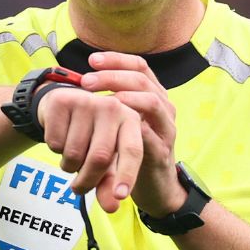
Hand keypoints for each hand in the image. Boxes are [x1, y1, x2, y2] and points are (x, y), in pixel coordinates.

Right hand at [36, 84, 142, 213]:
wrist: (63, 106)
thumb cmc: (91, 136)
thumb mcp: (105, 160)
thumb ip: (109, 184)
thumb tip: (112, 207)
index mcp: (130, 119)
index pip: (133, 150)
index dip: (127, 174)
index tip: (120, 197)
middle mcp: (112, 106)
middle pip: (100, 157)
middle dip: (87, 180)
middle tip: (79, 188)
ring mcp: (86, 101)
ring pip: (74, 152)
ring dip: (68, 166)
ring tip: (71, 156)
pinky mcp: (62, 101)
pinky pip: (55, 142)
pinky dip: (55, 150)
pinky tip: (61, 138)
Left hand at [79, 52, 186, 216]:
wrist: (157, 189)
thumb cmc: (134, 150)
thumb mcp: (125, 121)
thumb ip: (113, 101)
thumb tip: (84, 79)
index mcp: (154, 96)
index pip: (139, 66)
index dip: (116, 60)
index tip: (92, 60)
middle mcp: (164, 108)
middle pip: (142, 80)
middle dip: (113, 77)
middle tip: (87, 81)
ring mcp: (166, 130)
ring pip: (152, 102)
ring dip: (125, 97)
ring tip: (101, 101)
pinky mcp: (161, 153)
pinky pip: (150, 135)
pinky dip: (131, 127)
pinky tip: (112, 127)